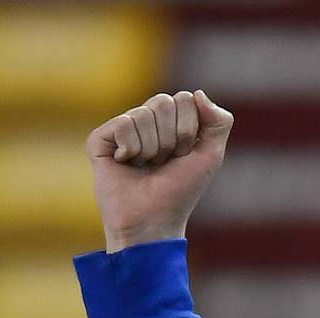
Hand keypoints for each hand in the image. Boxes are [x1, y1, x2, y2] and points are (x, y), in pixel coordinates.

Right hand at [87, 90, 233, 251]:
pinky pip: (122, 124)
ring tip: (145, 167)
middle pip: (163, 102)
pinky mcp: (100, 139)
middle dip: (171, 138)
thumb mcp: (210, 156)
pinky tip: (125, 164)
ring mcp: (121, 128)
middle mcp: (144, 120)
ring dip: (151, 148)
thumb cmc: (180, 192)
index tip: (183, 156)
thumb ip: (219, 122)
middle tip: (163, 163)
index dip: (188, 130)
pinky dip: (131, 149)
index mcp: (170, 120)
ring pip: (142, 114)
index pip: (184, 99)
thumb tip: (198, 93)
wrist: (153, 221)